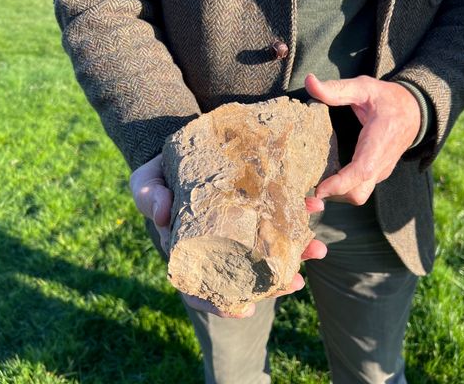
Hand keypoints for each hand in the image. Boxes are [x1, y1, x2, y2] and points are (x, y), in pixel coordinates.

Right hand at [130, 154, 326, 318]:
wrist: (180, 153)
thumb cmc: (159, 178)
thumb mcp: (146, 184)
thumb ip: (150, 197)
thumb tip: (162, 214)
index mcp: (190, 251)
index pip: (203, 288)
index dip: (222, 304)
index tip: (246, 311)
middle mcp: (220, 245)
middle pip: (247, 273)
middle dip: (275, 282)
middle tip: (296, 283)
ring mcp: (241, 227)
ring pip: (270, 247)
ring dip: (296, 251)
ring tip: (317, 250)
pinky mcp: (256, 204)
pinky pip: (279, 213)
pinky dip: (299, 210)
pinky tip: (314, 204)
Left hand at [305, 74, 420, 205]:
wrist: (416, 112)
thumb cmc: (388, 99)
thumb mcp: (363, 87)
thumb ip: (336, 88)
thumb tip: (309, 81)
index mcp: (379, 141)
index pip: (362, 171)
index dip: (340, 183)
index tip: (318, 189)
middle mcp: (381, 163)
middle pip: (358, 194)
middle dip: (333, 195)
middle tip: (308, 187)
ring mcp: (380, 172)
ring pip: (358, 196)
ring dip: (336, 194)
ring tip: (313, 183)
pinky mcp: (376, 175)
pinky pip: (359, 190)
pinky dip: (342, 190)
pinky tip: (325, 179)